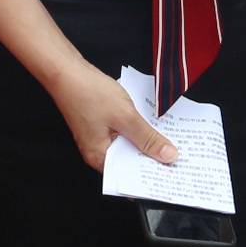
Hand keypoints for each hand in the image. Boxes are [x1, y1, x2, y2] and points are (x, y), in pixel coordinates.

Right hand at [47, 60, 173, 173]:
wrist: (66, 71)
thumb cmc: (90, 93)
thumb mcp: (126, 117)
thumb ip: (148, 138)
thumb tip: (169, 156)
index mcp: (101, 158)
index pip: (131, 175)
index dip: (153, 174)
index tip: (175, 173)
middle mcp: (97, 153)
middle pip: (130, 162)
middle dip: (153, 158)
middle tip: (179, 158)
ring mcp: (98, 139)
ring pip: (128, 146)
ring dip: (146, 143)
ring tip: (171, 142)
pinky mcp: (99, 126)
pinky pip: (123, 134)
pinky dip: (137, 131)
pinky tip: (152, 125)